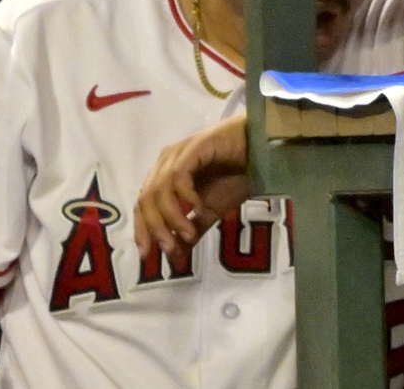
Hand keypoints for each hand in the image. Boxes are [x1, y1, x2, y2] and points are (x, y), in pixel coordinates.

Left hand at [134, 116, 250, 262]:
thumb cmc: (235, 175)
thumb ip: (193, 228)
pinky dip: (186, 196)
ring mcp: (178, 153)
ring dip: (171, 217)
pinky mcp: (193, 147)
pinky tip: (200, 207)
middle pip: (145, 199)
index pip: (142, 205)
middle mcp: (165, 162)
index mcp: (164, 175)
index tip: (147, 254)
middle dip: (155, 227)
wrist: (261, 148)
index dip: (142, 229)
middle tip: (170, 248)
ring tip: (189, 233)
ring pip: (159, 190)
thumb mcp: (212, 209)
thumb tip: (174, 256)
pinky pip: (179, 176)